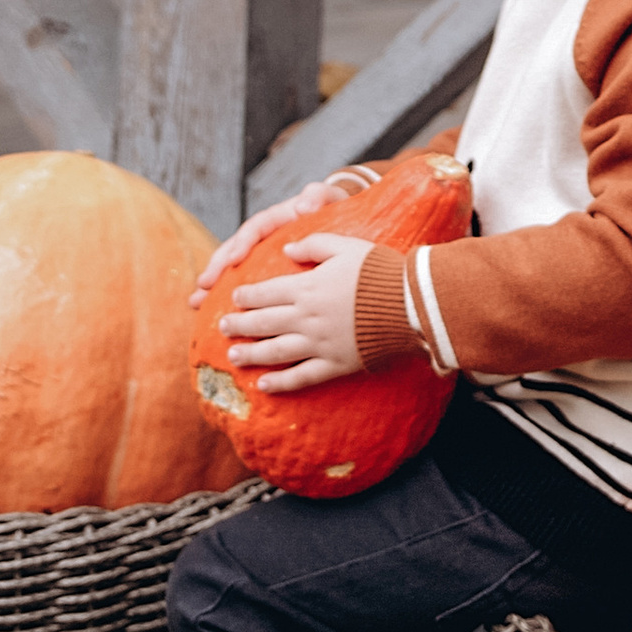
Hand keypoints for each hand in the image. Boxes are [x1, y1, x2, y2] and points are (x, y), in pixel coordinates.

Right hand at [192, 178, 343, 302]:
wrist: (336, 218)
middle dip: (217, 267)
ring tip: (196, 303)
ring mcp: (261, 253)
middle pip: (234, 249)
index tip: (234, 258)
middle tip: (202, 286)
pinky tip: (214, 312)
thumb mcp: (327, 199)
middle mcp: (263, 236)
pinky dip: (229, 295)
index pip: (255, 228)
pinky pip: (245, 282)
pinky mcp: (263, 270)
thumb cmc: (329, 208)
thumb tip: (304, 206)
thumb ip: (317, 196)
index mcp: (276, 219)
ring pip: (232, 268)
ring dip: (214, 285)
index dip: (242, 242)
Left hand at [221, 235, 372, 390]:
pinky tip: (264, 386)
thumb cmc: (379, 271)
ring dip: (251, 354)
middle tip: (221, 327)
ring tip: (233, 356)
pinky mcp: (334, 364)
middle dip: (239, 325)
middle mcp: (306, 318)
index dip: (246, 296)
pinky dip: (281, 383)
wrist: (409, 304)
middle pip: (263, 323)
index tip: (233, 298)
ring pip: (275, 351)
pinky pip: (301, 376)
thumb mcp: (346, 246)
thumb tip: (287, 249)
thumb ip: (313, 245)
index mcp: (306, 288)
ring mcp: (318, 344)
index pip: (265, 293)